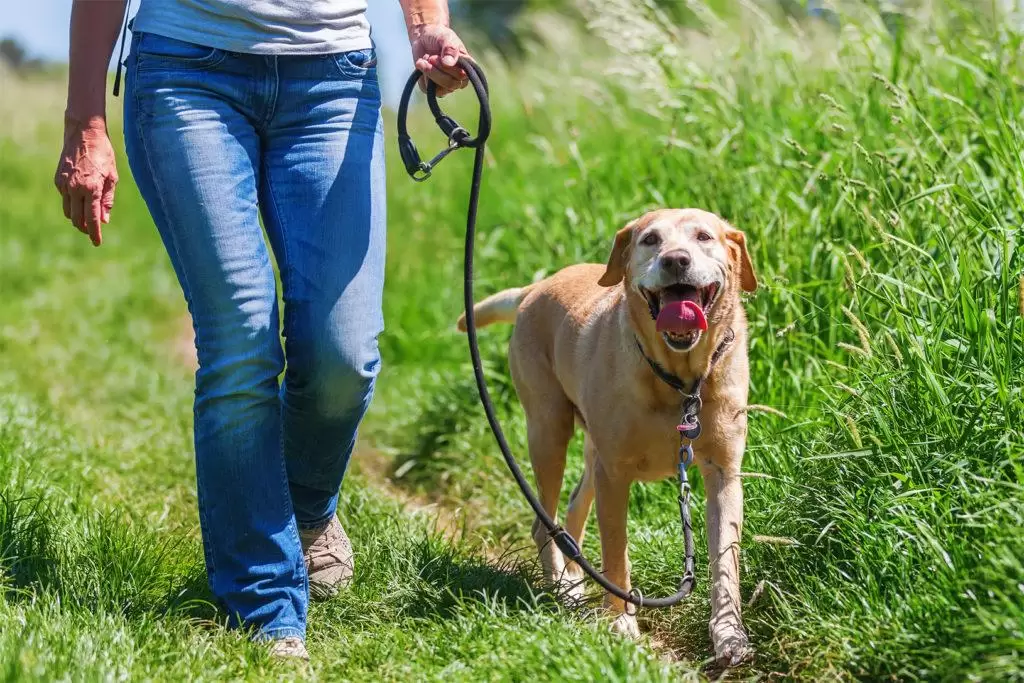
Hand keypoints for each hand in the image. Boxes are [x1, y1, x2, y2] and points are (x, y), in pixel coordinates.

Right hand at [54, 115, 117, 246]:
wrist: (83, 135)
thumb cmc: (103, 154)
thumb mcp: (112, 177)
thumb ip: (107, 200)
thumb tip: (104, 220)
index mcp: (91, 189)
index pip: (92, 219)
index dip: (94, 233)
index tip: (97, 243)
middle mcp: (75, 189)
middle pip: (77, 219)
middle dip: (85, 228)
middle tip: (93, 232)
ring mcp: (64, 184)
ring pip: (68, 211)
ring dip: (77, 218)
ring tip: (87, 219)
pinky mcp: (58, 180)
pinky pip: (64, 199)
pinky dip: (72, 204)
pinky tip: (80, 200)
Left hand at [409, 24, 471, 96]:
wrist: (424, 37)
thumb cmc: (439, 36)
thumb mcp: (446, 37)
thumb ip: (450, 48)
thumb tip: (449, 64)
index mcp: (468, 69)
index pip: (461, 76)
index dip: (448, 69)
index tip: (436, 57)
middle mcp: (459, 80)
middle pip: (450, 84)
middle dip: (436, 70)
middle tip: (429, 57)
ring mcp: (447, 87)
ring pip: (439, 90)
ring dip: (429, 72)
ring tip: (426, 58)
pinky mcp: (433, 89)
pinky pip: (427, 89)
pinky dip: (422, 76)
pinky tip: (423, 65)